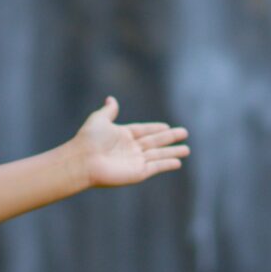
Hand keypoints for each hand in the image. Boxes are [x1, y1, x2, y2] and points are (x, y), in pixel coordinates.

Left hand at [67, 96, 188, 189]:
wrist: (83, 160)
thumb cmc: (89, 139)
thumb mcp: (99, 119)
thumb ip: (108, 110)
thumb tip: (111, 99)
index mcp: (122, 135)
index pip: (144, 131)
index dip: (156, 128)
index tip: (168, 126)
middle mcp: (130, 148)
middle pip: (154, 142)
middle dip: (169, 137)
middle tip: (184, 133)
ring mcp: (134, 161)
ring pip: (158, 154)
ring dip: (172, 151)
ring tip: (187, 149)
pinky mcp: (137, 173)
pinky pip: (156, 167)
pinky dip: (167, 164)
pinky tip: (178, 162)